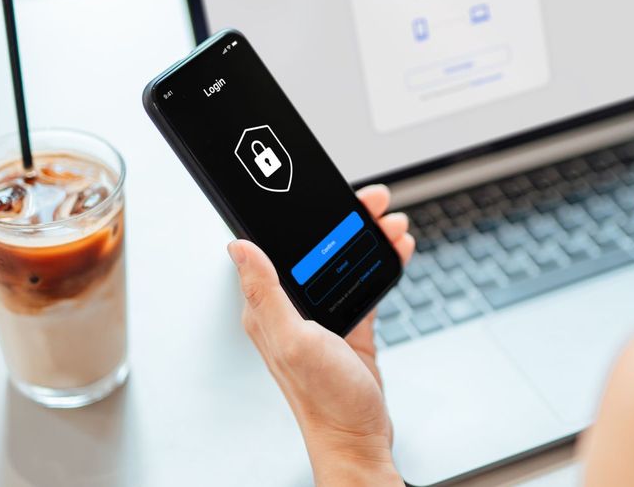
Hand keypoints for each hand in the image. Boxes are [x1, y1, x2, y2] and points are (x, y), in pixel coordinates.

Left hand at [228, 184, 413, 485]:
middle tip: (375, 201)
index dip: (307, 216)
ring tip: (393, 224)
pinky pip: (364, 282)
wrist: (358, 439)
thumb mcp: (293, 340)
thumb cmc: (323, 400)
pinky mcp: (349, 326)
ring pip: (345, 260)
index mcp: (269, 307)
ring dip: (369, 238)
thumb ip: (265, 292)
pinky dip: (380, 263)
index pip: (282, 245)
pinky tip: (396, 250)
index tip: (333, 194)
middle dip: (349, 219)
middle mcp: (293, 308)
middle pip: (320, 247)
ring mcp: (323, 316)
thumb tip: (237, 246)